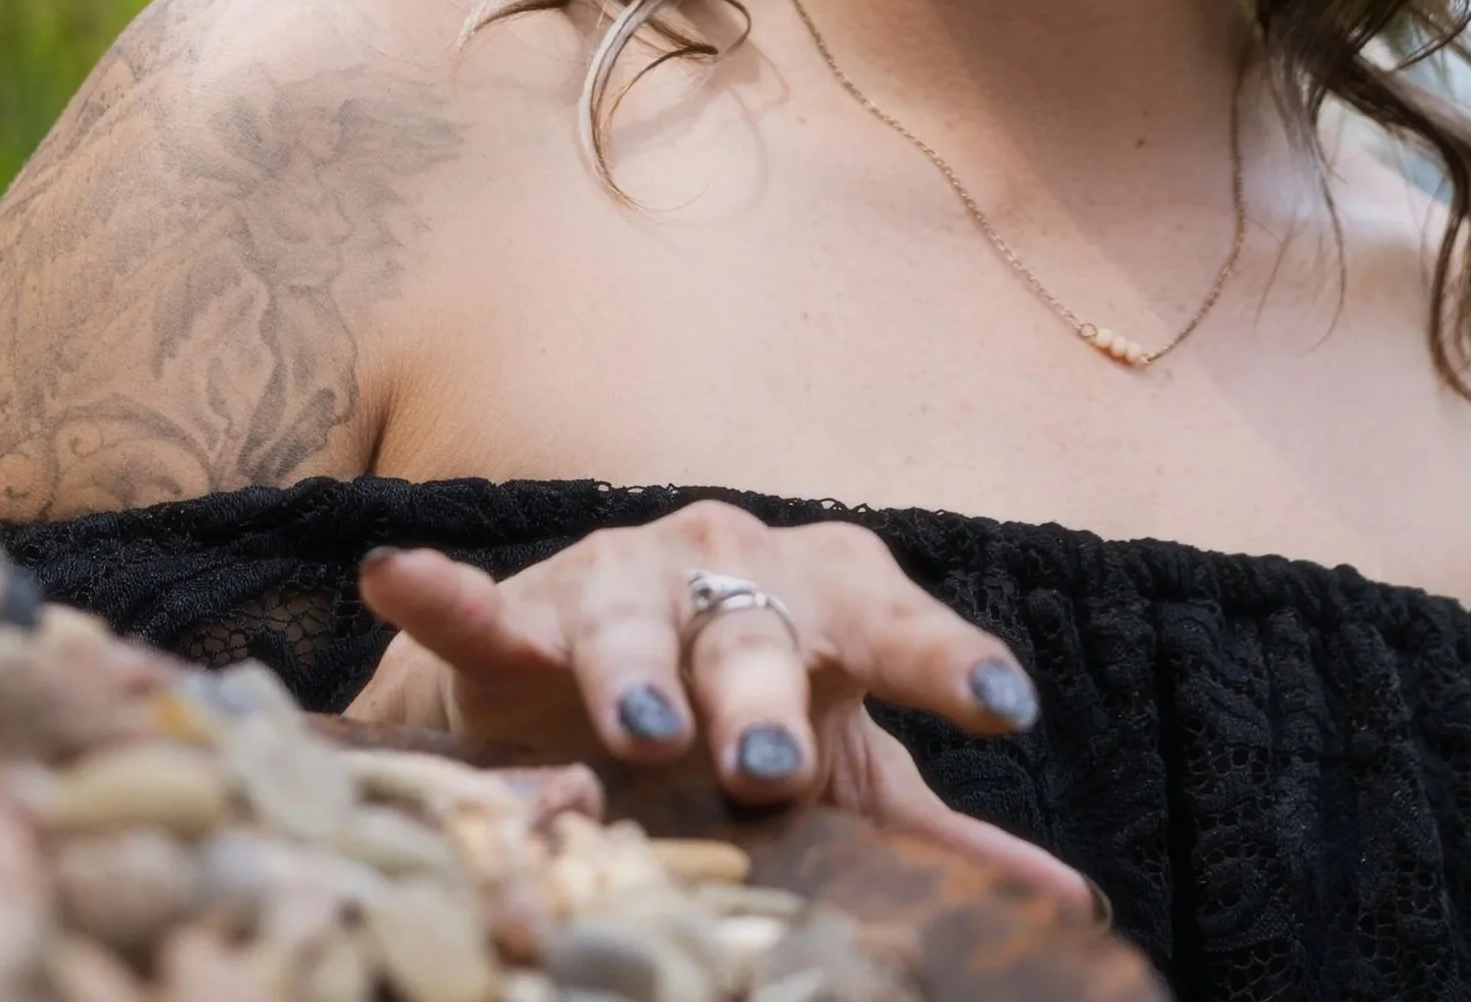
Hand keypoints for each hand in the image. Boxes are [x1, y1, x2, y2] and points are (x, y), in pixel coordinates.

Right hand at [348, 501, 1091, 916]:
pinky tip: (396, 571)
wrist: (604, 674)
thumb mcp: (850, 767)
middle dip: (763, 700)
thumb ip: (941, 830)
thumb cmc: (753, 712)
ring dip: (637, 675)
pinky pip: (481, 602)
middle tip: (771, 771)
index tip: (1006, 708)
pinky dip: (442, 590)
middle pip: (755, 633)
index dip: (953, 665)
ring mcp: (624, 580)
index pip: (903, 630)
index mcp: (829, 599)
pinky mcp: (525, 609)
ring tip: (644, 728)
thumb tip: (1074, 905)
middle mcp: (731, 565)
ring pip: (632, 625)